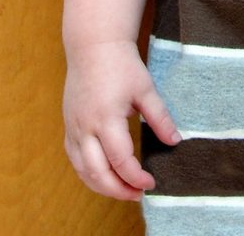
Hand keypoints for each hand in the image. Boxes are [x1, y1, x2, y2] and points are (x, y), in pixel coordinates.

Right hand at [63, 40, 180, 200]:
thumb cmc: (122, 65)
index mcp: (106, 117)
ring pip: (82, 171)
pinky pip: (75, 160)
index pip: (120, 159)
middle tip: (138, 196)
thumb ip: (159, 117)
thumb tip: (175, 141)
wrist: (94, 47)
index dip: (136, 177)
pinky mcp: (68, 127)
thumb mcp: (146, 89)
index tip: (151, 183)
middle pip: (97, 172)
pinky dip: (88, 174)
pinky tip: (104, 178)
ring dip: (102, 187)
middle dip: (118, 190)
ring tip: (124, 192)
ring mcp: (73, 128)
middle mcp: (85, 126)